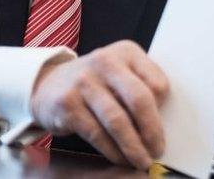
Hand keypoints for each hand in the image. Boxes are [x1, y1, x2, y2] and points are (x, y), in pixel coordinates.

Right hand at [29, 40, 168, 168]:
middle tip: (157, 150)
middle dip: (152, 131)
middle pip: (139, 99)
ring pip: (117, 121)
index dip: (163, 110)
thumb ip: (141, 87)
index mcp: (126, 52)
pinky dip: (112, 151)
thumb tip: (162, 125)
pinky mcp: (68, 103)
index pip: (157, 83)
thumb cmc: (95, 83)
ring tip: (141, 160)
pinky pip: (97, 134)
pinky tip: (120, 158)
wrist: (48, 84)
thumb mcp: (120, 73)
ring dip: (133, 147)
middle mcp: (105, 61)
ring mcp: (84, 82)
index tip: (164, 128)